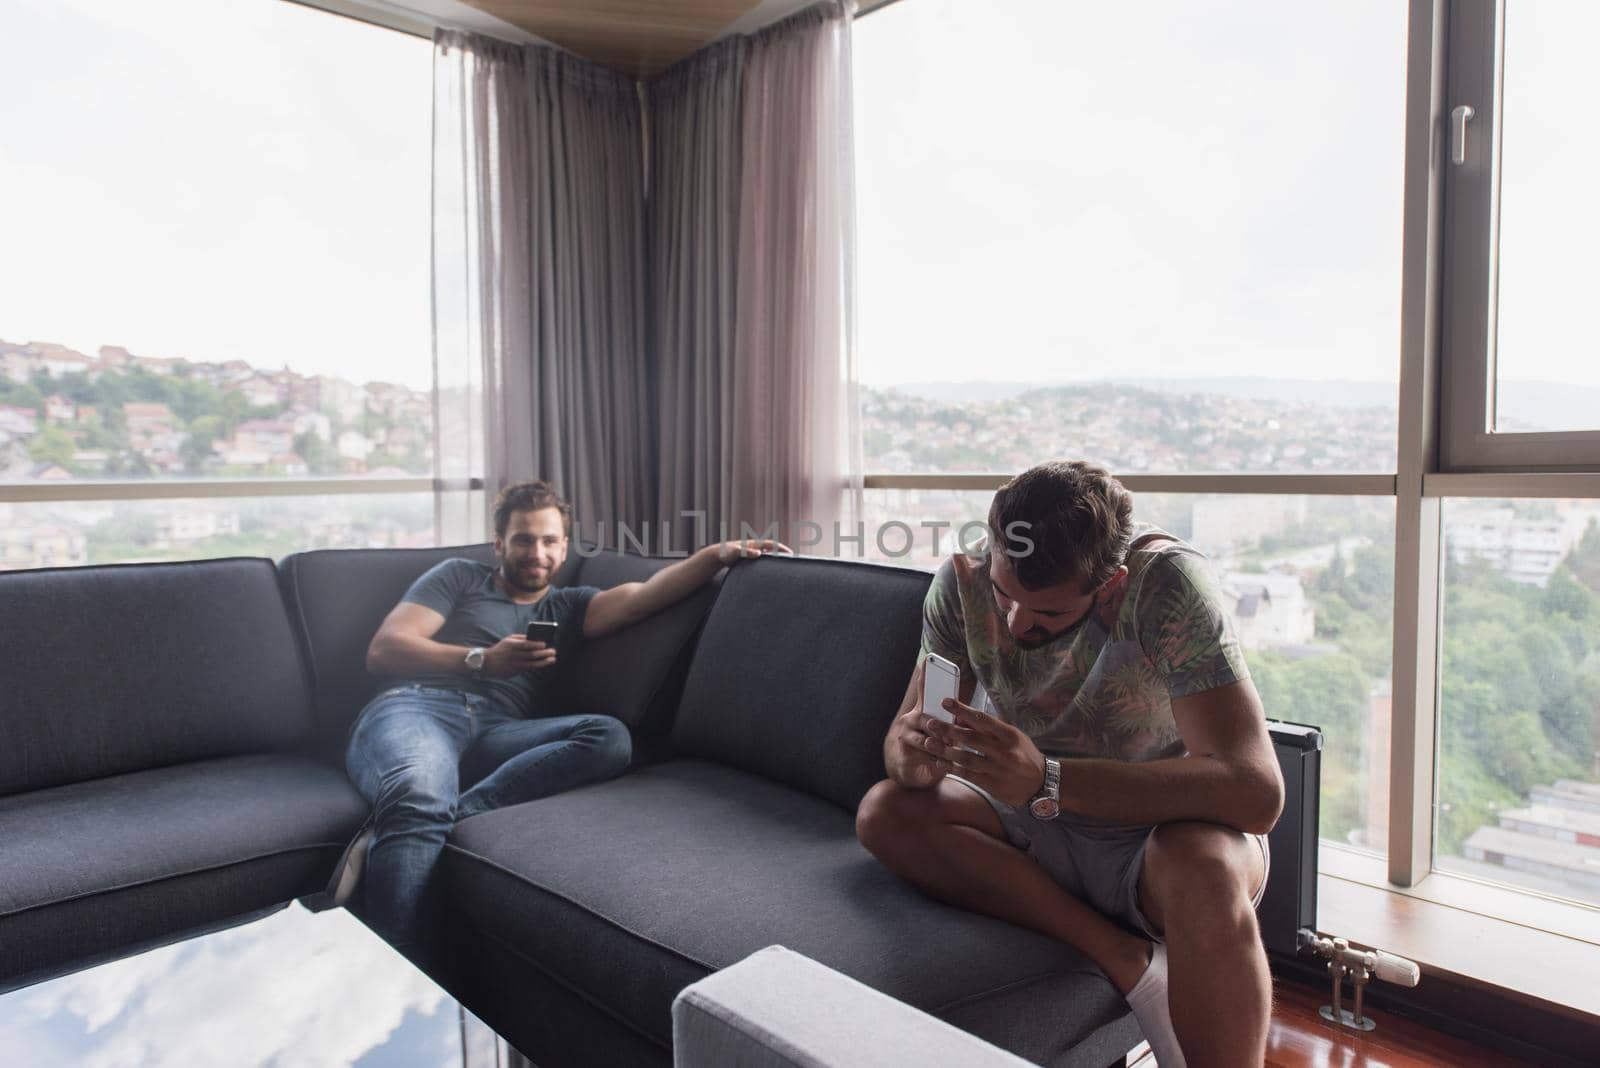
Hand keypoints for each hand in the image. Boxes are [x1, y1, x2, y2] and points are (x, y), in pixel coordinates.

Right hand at [481, 634, 557, 677]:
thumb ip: (521, 638)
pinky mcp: (515, 672)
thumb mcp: (508, 640)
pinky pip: (528, 669)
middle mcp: (513, 656)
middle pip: (531, 655)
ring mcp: (514, 665)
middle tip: (553, 652)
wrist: (487, 663)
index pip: (525, 645)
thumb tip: (535, 638)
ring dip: (543, 662)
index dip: (536, 645)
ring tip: (552, 659)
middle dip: (543, 654)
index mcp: (511, 646)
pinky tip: (544, 663)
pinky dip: (537, 666)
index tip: (545, 644)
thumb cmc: (501, 649)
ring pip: (531, 664)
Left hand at [714, 538, 793, 564]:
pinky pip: (762, 560)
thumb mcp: (736, 552)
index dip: (781, 548)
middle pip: (772, 549)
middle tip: (792, 561)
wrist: (717, 555)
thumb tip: (759, 553)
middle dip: (781, 553)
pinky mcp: (749, 559)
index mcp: (754, 544)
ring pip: (767, 555)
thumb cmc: (726, 553)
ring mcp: (753, 552)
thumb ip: (746, 552)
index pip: (771, 544)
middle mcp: (755, 547)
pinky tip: (770, 573)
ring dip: (775, 559)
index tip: (791, 553)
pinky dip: (768, 564)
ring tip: (784, 568)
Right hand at [886, 661, 950, 788]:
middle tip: (956, 736)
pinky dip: (938, 760)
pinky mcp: (904, 755)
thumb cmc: (930, 748)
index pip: (922, 690)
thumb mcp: (939, 733)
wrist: (909, 771)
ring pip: (927, 739)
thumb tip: (964, 714)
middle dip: (944, 728)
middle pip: (926, 717)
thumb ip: (950, 721)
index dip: (925, 675)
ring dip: (942, 746)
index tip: (928, 660)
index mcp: (920, 711)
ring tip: (953, 751)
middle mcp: (908, 720)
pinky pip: (925, 755)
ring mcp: (904, 737)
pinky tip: (945, 763)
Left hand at [921, 698, 1046, 806]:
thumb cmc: (1024, 755)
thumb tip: (963, 718)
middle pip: (971, 738)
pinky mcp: (992, 785)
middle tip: (930, 723)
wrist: (1041, 784)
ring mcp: (998, 769)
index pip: (983, 719)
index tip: (945, 702)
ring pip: (966, 758)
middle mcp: (1004, 751)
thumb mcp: (1013, 737)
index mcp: (1009, 735)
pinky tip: (939, 762)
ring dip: (945, 750)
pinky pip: (968, 775)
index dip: (962, 710)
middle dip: (948, 730)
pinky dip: (952, 768)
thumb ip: (990, 729)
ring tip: (929, 742)